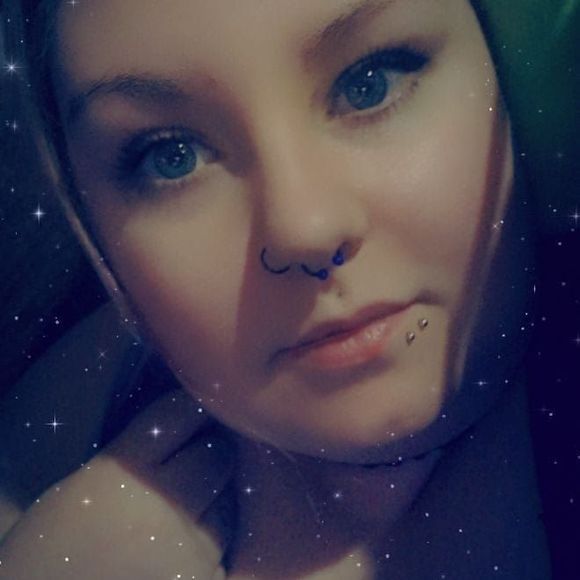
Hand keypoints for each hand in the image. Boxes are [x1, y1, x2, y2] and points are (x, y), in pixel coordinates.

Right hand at [0, 389, 234, 579]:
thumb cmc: (54, 550)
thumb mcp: (82, 487)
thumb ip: (133, 456)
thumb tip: (184, 429)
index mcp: (121, 472)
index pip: (179, 415)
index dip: (190, 411)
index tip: (194, 414)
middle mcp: (160, 503)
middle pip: (215, 455)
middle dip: (209, 455)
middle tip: (197, 461)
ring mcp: (186, 546)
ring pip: (227, 501)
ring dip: (214, 500)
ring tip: (190, 509)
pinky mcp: (202, 579)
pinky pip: (223, 548)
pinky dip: (210, 543)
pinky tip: (185, 548)